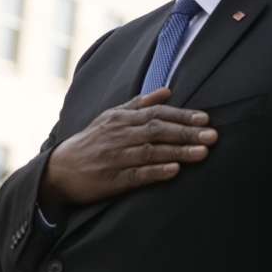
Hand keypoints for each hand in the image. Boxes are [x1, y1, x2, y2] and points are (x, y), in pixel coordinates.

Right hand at [40, 88, 215, 215]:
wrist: (59, 170)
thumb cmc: (90, 143)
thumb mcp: (110, 117)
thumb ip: (138, 104)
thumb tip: (167, 91)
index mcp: (119, 118)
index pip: (155, 113)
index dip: (181, 116)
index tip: (205, 119)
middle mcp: (118, 135)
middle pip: (157, 131)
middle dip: (186, 132)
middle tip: (213, 135)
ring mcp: (115, 157)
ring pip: (151, 151)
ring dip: (178, 152)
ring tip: (203, 153)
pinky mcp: (112, 179)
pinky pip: (137, 174)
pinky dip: (156, 172)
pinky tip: (175, 171)